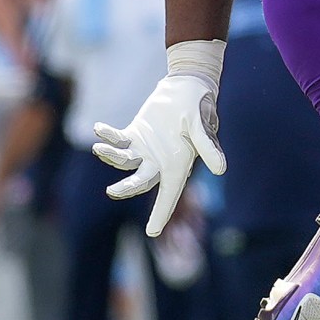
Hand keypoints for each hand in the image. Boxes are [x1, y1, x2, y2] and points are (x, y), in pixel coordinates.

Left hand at [93, 72, 224, 235]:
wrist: (187, 86)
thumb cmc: (198, 106)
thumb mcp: (202, 126)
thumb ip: (208, 147)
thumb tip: (221, 170)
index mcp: (178, 164)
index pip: (169, 194)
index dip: (161, 213)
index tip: (151, 232)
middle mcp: (160, 161)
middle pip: (140, 182)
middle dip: (126, 188)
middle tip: (113, 191)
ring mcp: (145, 150)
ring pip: (124, 162)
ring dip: (110, 157)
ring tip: (99, 148)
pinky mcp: (135, 135)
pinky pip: (117, 141)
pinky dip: (107, 136)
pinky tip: (98, 129)